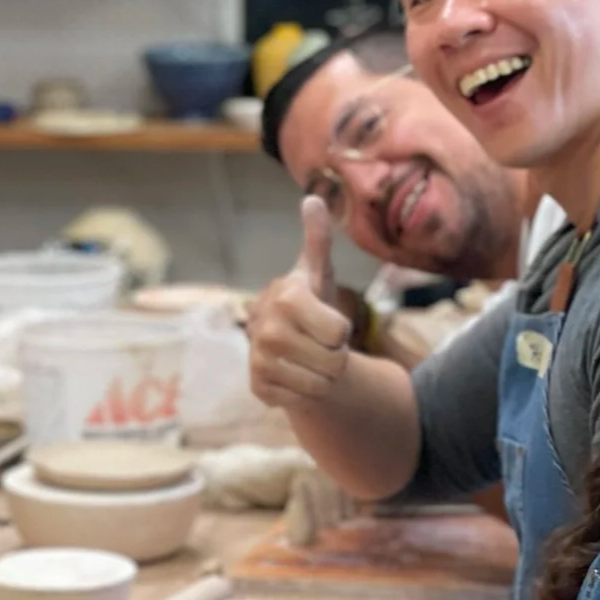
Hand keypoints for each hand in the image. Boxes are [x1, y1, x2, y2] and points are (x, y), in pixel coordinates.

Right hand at [249, 197, 350, 408]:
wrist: (287, 342)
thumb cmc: (310, 303)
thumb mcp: (318, 272)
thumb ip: (318, 239)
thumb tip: (313, 198)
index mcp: (286, 297)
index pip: (339, 331)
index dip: (341, 329)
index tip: (327, 319)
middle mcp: (266, 329)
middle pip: (335, 362)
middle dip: (336, 355)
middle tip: (319, 342)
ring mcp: (259, 360)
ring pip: (322, 385)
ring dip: (325, 375)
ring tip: (311, 358)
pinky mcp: (258, 388)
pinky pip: (303, 401)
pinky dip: (307, 392)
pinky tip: (296, 374)